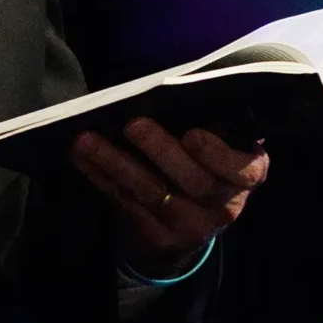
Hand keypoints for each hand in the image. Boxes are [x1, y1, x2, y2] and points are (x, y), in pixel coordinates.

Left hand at [69, 118, 268, 276]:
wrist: (185, 228)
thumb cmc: (202, 164)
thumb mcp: (217, 150)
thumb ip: (209, 124)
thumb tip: (174, 87)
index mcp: (241, 177)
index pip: (243, 171)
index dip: (219, 155)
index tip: (193, 135)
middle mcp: (220, 206)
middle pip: (194, 182)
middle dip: (161, 151)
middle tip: (134, 124)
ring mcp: (187, 226)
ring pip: (151, 193)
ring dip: (116, 162)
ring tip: (87, 138)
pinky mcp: (154, 236)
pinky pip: (123, 201)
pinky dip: (98, 174)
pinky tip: (79, 154)